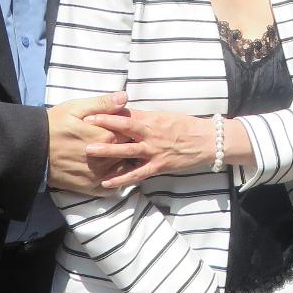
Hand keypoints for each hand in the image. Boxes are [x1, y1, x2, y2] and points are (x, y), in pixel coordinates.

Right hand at [47, 93, 126, 194]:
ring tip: (117, 154)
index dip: (130, 128)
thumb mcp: (76, 108)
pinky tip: (110, 171)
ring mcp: (97, 175)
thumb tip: (125, 97)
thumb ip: (102, 104)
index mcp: (106, 137)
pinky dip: (114, 180)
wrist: (30, 149)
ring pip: (122, 169)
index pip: (131, 132)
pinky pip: (110, 187)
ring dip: (122, 162)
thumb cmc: (54, 124)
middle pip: (128, 152)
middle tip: (125, 140)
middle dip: (129, 145)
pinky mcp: (88, 187)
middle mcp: (105, 159)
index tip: (127, 125)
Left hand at [84, 108, 233, 188]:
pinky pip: (137, 174)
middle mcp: (151, 133)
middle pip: (124, 128)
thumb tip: (123, 113)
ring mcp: (154, 150)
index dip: (107, 112)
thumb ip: (145, 117)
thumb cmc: (186, 126)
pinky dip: (121, 179)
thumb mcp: (165, 116)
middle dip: (103, 126)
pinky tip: (106, 182)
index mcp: (152, 118)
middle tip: (83, 125)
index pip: (126, 113)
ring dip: (107, 151)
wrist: (208, 141)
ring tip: (89, 151)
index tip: (89, 110)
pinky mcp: (158, 165)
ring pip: (127, 150)